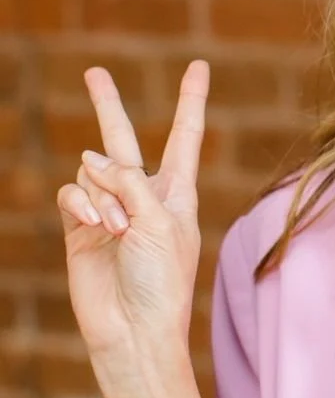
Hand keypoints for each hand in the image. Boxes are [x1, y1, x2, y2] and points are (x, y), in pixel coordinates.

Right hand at [56, 60, 209, 362]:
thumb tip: (92, 157)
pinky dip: (84, 203)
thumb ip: (130, 183)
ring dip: (105, 194)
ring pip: (93, 171)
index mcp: (178, 191)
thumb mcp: (162, 222)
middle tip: (94, 72)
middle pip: (123, 138)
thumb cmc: (164, 280)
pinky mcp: (80, 228)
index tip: (198, 66)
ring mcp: (109, 210)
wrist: (135, 331)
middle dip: (108, 105)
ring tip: (119, 229)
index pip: (185, 135)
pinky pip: (73, 194)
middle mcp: (142, 194)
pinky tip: (99, 225)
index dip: (190, 100)